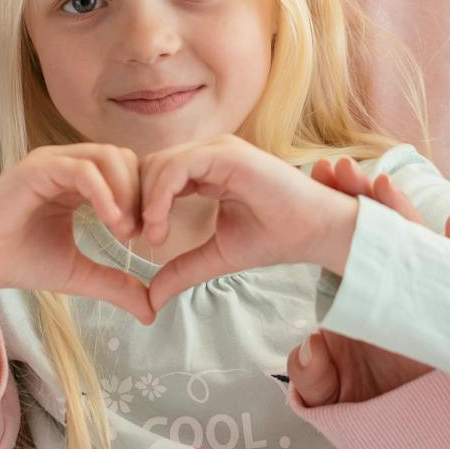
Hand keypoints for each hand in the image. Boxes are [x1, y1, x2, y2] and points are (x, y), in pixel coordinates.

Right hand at [0, 143, 155, 323]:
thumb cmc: (20, 262)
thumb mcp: (77, 274)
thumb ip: (114, 284)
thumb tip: (152, 309)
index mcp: (78, 181)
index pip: (127, 171)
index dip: (144, 200)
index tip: (147, 238)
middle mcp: (66, 164)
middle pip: (123, 158)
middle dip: (140, 194)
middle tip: (139, 234)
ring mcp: (51, 162)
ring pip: (107, 157)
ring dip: (126, 192)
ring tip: (124, 231)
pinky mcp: (36, 168)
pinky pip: (81, 169)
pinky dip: (103, 192)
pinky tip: (111, 221)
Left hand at [142, 136, 359, 314]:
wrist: (318, 232)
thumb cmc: (275, 237)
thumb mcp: (217, 256)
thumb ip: (183, 269)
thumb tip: (150, 299)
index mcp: (207, 171)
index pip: (156, 177)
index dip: (139, 206)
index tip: (134, 240)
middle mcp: (209, 154)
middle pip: (149, 167)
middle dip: (133, 202)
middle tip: (131, 238)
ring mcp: (218, 150)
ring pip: (159, 164)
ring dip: (145, 201)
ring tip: (151, 236)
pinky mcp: (226, 154)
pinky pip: (177, 167)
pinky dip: (160, 195)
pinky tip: (159, 225)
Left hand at [286, 158, 449, 406]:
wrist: (418, 421)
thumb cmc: (372, 393)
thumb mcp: (331, 388)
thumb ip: (313, 375)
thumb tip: (310, 350)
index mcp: (367, 287)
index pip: (350, 236)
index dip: (338, 204)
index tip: (321, 174)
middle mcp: (397, 281)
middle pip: (380, 229)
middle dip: (361, 196)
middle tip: (338, 167)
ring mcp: (427, 290)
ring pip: (416, 244)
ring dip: (401, 213)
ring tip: (382, 184)